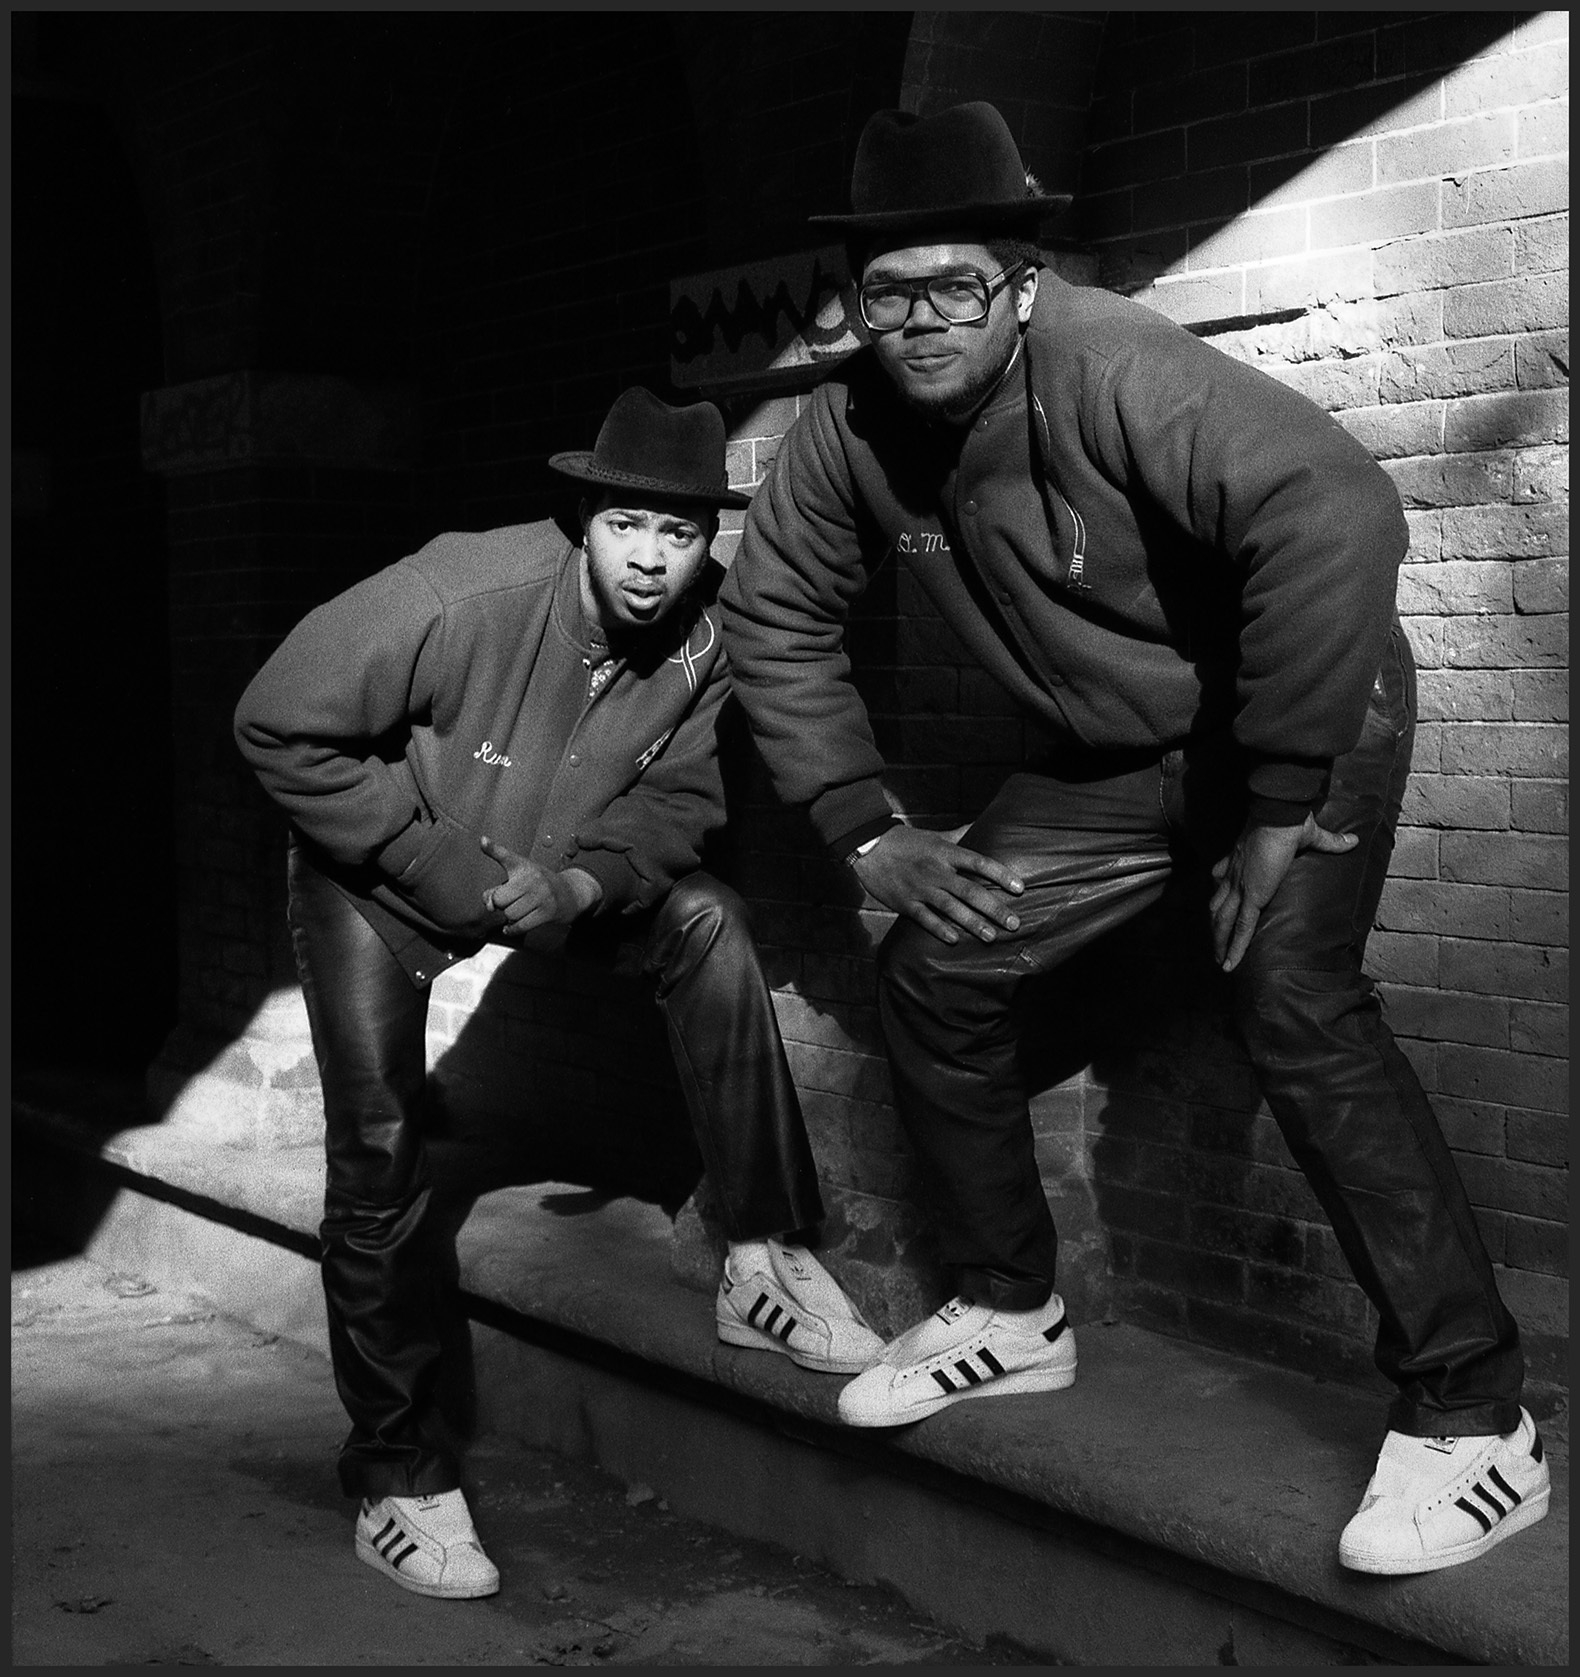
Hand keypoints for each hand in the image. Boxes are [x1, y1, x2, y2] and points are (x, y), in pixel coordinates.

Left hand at [478, 835, 601, 936]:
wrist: (570, 893)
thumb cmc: (538, 886)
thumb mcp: (519, 878)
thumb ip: (495, 891)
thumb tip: (489, 906)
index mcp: (523, 866)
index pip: (505, 856)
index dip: (492, 848)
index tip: (483, 841)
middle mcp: (532, 878)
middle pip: (499, 899)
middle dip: (501, 905)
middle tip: (511, 901)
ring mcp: (541, 895)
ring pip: (510, 914)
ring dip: (510, 918)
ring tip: (518, 911)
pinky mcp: (547, 912)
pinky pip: (520, 925)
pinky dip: (512, 929)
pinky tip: (510, 927)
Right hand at [852, 824, 1024, 945]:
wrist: (868, 847)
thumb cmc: (904, 842)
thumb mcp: (933, 836)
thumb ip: (958, 834)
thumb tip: (981, 824)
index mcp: (944, 852)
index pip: (979, 862)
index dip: (1001, 875)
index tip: (1019, 888)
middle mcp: (935, 871)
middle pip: (970, 890)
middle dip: (994, 908)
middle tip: (1014, 923)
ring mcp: (920, 888)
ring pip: (951, 908)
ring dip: (973, 923)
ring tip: (991, 936)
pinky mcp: (905, 903)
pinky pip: (925, 918)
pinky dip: (939, 929)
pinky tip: (955, 939)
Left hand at [1209, 815, 1357, 971]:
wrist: (1280, 817)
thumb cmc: (1291, 821)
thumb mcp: (1310, 834)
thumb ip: (1330, 842)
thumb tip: (1352, 842)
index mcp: (1241, 860)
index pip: (1222, 881)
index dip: (1220, 896)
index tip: (1218, 908)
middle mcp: (1233, 876)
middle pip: (1216, 907)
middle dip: (1216, 928)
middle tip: (1216, 946)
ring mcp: (1239, 888)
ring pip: (1222, 922)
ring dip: (1220, 942)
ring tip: (1221, 961)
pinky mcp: (1251, 898)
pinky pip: (1240, 928)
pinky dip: (1234, 948)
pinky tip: (1230, 965)